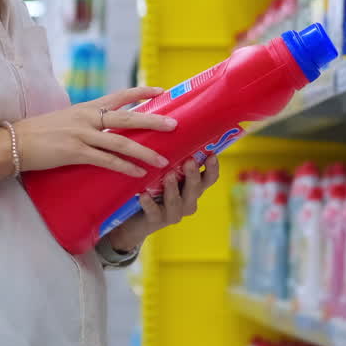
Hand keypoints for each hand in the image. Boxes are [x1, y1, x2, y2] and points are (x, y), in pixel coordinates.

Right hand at [0, 86, 176, 177]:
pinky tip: (137, 174)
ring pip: (121, 142)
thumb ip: (88, 120)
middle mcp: (88, 117)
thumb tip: (106, 125)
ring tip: (163, 160)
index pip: (121, 96)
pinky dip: (124, 167)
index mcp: (88, 107)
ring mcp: (82, 135)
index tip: (163, 91)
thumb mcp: (67, 118)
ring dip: (144, 152)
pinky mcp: (75, 152)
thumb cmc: (40, 132)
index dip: (142, 93)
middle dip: (153, 122)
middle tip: (175, 125)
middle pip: (128, 117)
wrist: (14, 141)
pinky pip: (105, 161)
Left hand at [105, 155, 220, 252]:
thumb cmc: (153, 188)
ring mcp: (172, 213)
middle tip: (189, 161)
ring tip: (168, 175)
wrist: (133, 220)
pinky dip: (149, 203)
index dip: (213, 168)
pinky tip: (143, 195)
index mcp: (193, 188)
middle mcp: (187, 201)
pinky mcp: (155, 221)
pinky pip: (154, 212)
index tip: (212, 154)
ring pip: (176, 202)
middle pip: (195, 189)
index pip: (209, 178)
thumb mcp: (165, 172)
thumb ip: (173, 157)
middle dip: (193, 175)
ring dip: (173, 188)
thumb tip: (174, 124)